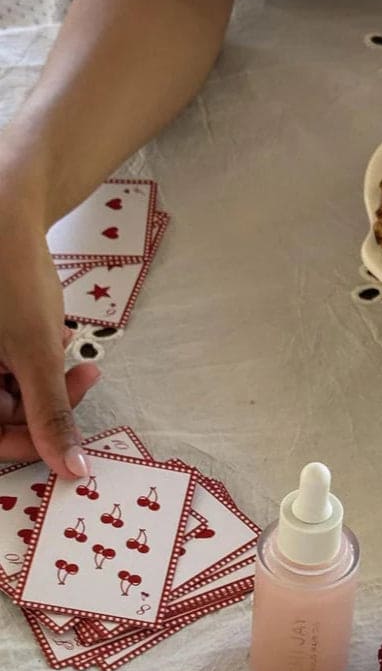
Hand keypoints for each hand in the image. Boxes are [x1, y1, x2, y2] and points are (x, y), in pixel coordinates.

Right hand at [0, 213, 100, 475]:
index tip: (71, 443)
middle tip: (84, 376)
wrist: (4, 201)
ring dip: (40, 374)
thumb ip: (51, 416)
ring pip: (3, 386)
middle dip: (42, 398)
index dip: (28, 446)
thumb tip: (72, 470)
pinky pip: (2, 360)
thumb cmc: (9, 275)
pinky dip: (28, 352)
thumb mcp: (36, 352)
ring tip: (63, 340)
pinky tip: (52, 328)